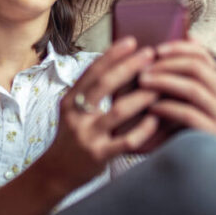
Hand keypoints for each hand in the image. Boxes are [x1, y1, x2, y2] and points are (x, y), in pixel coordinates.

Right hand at [38, 37, 160, 191]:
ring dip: (142, 97)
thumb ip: (92, 93)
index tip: (131, 41)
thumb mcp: (74, 112)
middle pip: (104, 84)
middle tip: (150, 54)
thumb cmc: (72, 138)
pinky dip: (143, 129)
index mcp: (70, 101)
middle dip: (129, 66)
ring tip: (160, 86)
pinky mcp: (99, 155)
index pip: (92, 71)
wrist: (56, 173)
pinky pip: (126, 140)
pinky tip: (156, 119)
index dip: (112, 55)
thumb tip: (121, 66)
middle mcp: (77, 115)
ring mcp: (88, 135)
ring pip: (119, 111)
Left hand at [138, 40, 215, 136]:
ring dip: (164, 82)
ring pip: (193, 88)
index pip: (203, 55)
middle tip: (143, 68)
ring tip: (142, 82)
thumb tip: (170, 40)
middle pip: (198, 68)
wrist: (182, 162)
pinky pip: (189, 114)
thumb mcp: (171, 95)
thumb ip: (171, 72)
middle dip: (168, 65)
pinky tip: (151, 106)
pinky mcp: (212, 134)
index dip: (179, 48)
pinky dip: (168, 107)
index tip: (155, 49)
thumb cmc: (171, 123)